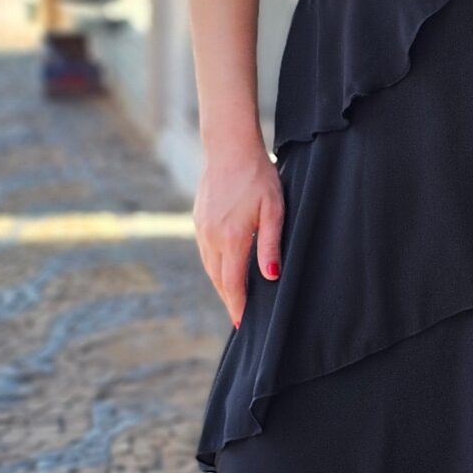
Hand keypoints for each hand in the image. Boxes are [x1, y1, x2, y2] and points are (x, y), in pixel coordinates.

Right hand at [194, 137, 283, 328]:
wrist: (229, 148)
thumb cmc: (258, 176)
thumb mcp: (274, 209)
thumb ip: (271, 244)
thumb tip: (271, 276)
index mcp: (231, 238)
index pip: (233, 283)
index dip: (238, 305)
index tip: (242, 324)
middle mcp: (211, 237)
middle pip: (218, 279)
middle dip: (229, 300)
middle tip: (240, 318)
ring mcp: (201, 228)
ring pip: (210, 266)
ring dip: (221, 284)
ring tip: (234, 298)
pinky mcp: (198, 219)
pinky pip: (205, 252)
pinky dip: (215, 266)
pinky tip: (225, 269)